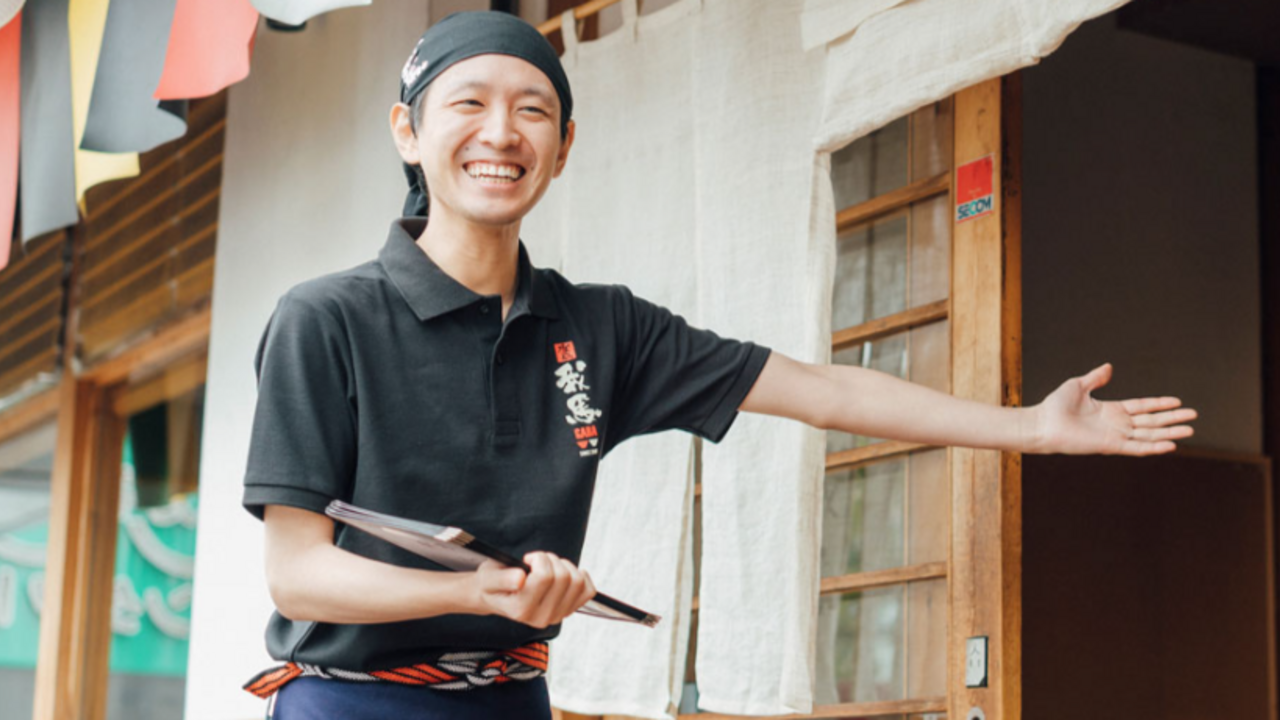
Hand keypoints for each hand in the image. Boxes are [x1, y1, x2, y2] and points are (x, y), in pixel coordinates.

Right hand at [473, 552, 595, 627]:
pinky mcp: (567, 611)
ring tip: (548, 567)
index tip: (528, 559)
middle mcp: (541, 618)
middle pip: (564, 577)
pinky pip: (588, 591)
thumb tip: (520, 579)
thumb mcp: (488, 578)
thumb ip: (502, 578)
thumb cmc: (491, 585)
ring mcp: (556, 616)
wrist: (494, 597)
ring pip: (578, 582)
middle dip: (551, 560)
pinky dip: (580, 576)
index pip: (545, 576)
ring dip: (565, 566)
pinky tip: (565, 574)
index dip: (539, 559)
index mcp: (521, 609)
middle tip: (537, 561)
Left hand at [1031, 363, 1195, 455]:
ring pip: (1148, 435)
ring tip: (1189, 430)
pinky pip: (1136, 447)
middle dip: (1172, 419)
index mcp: (1111, 409)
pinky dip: (1153, 447)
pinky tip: (1170, 445)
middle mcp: (1116, 424)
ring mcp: (1115, 435)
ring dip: (1169, 433)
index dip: (1159, 404)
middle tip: (1193, 416)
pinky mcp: (1110, 446)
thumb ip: (1096, 378)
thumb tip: (1109, 366)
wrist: (1042, 423)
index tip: (1177, 401)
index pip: (1142, 406)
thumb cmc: (1055, 406)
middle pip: (1151, 421)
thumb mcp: (1078, 385)